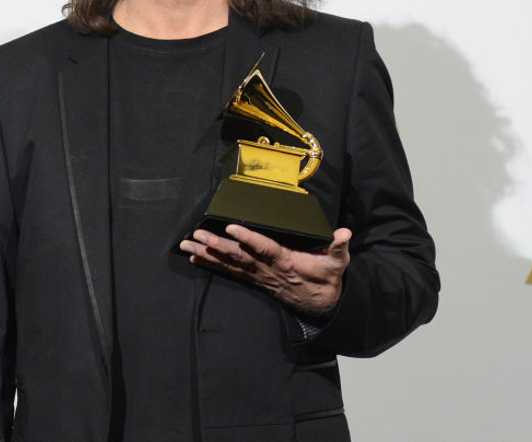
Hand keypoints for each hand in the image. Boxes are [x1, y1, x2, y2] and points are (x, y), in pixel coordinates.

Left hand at [180, 224, 351, 315]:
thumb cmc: (327, 278)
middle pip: (238, 256)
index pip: (264, 248)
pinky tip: (194, 259)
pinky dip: (210, 265)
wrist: (321, 305)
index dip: (248, 238)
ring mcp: (258, 277)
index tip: (232, 226)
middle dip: (217, 245)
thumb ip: (339, 248)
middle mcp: (267, 270)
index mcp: (286, 262)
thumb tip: (344, 233)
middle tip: (197, 235)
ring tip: (187, 246)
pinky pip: (228, 273)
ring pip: (229, 264)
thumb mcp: (338, 264)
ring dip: (206, 255)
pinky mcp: (253, 280)